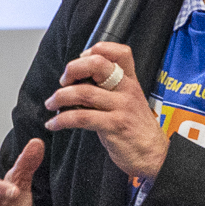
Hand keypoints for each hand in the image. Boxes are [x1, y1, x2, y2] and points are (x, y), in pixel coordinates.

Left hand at [47, 43, 165, 184]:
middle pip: (98, 64)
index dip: (96, 49)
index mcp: (130, 81)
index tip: (81, 59)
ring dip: (60, 97)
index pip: (120, 52)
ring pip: (84, 92)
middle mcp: (127, 90)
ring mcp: (121, 107)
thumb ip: (109, 89)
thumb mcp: (128, 101)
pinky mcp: (114, 125)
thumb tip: (78, 80)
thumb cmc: (136, 129)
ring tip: (51, 103)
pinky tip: (54, 124)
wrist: (153, 156)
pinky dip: (62, 120)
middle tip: (63, 80)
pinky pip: (81, 118)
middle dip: (73, 68)